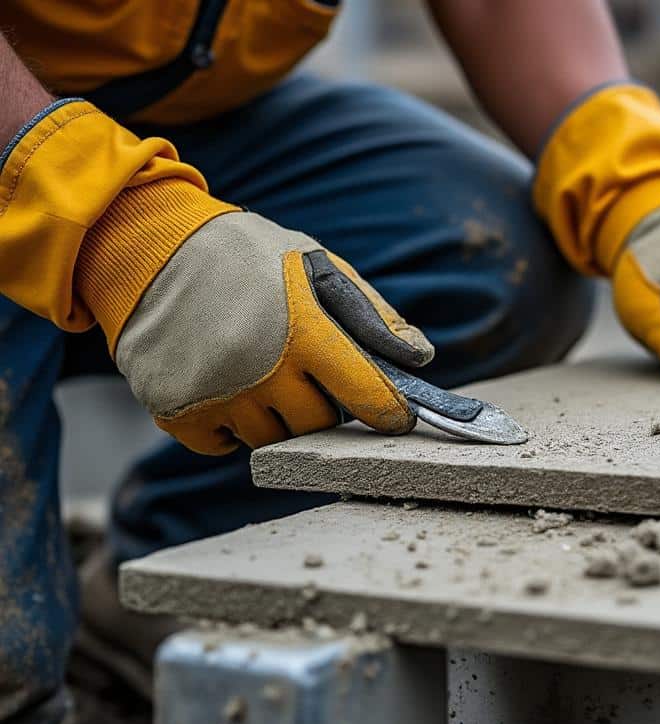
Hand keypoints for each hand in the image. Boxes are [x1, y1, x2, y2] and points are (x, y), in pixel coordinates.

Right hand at [0, 101, 432, 453]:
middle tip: (304, 369)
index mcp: (303, 330)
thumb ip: (371, 316)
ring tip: (258, 366)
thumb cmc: (247, 257)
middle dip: (321, 402)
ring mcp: (216, 395)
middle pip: (319, 423)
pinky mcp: (176, 413)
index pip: (366, 395)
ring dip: (275, 414)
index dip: (389, 412)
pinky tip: (224, 384)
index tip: (397, 419)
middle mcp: (260, 368)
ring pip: (272, 438)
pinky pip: (225, 445)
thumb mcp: (317, 266)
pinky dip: (230, 425)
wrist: (148, 249)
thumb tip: (419, 358)